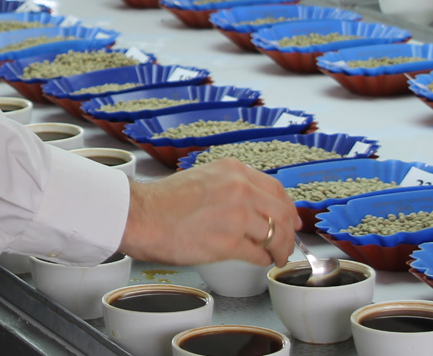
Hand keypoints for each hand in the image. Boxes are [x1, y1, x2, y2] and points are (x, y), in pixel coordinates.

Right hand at [118, 157, 300, 266]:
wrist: (141, 216)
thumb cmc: (162, 201)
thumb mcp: (202, 177)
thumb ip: (228, 186)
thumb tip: (251, 205)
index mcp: (233, 170)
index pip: (275, 188)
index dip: (287, 206)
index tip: (291, 217)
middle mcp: (240, 188)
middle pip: (281, 212)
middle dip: (289, 231)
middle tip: (289, 242)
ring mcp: (237, 215)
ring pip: (274, 234)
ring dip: (279, 249)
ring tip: (276, 256)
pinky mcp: (229, 241)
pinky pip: (258, 253)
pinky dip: (263, 259)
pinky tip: (260, 261)